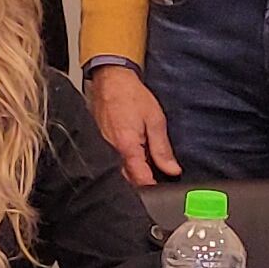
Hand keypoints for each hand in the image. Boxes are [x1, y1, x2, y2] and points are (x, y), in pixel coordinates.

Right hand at [85, 63, 176, 185]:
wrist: (111, 80)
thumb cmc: (131, 95)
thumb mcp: (155, 121)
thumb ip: (162, 149)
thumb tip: (172, 169)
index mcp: (126, 147)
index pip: (140, 180)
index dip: (153, 187)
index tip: (162, 187)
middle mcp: (111, 152)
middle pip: (127, 181)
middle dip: (141, 183)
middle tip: (154, 177)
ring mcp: (102, 149)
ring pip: (117, 173)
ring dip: (130, 175)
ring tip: (142, 166)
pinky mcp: (97, 144)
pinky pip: (109, 163)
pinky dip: (120, 165)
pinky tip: (129, 157)